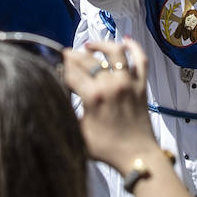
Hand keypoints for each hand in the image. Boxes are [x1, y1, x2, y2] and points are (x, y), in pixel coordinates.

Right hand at [63, 38, 161, 171]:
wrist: (137, 156)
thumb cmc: (107, 149)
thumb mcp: (79, 134)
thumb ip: (67, 115)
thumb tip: (56, 100)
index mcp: (94, 97)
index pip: (72, 73)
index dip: (61, 68)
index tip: (55, 67)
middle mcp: (111, 85)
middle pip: (89, 60)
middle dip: (74, 55)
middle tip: (66, 54)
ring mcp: (128, 83)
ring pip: (115, 52)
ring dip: (101, 45)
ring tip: (90, 46)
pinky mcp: (141, 85)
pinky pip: (141, 60)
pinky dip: (134, 48)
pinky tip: (125, 41)